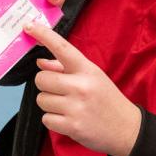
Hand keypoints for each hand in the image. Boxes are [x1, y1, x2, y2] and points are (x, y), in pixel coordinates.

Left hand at [23, 21, 140, 155]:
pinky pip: (46, 119)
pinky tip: (68, 119)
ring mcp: (76, 107)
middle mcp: (81, 86)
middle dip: (45, 85)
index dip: (44, 35)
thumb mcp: (93, 77)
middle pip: (41, 79)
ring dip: (49, 104)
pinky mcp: (72, 126)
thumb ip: (66, 69)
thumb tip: (40, 62)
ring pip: (41, 100)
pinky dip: (53, 120)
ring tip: (67, 107)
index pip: (62, 48)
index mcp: (87, 70)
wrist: (126, 129)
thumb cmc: (106, 100)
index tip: (29, 26)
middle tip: (59, 91)